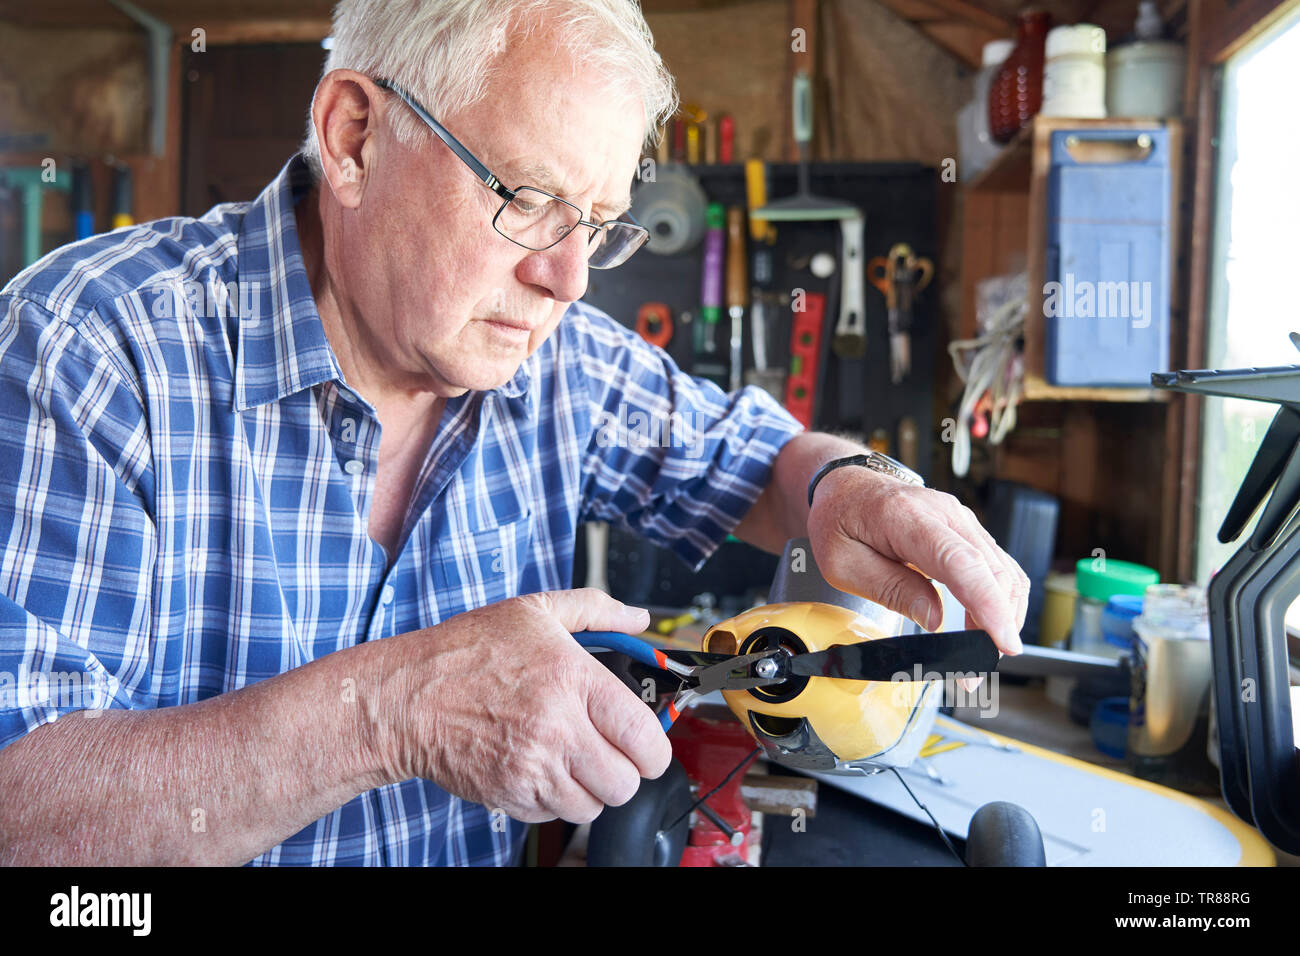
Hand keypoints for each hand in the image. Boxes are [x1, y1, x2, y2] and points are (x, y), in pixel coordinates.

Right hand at [371, 589, 671, 823]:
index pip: (645, 737)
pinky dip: (556, 800)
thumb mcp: (535, 611)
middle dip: (624, 770)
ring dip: (590, 788)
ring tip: (570, 758)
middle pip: (626, 783)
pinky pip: (557, 816)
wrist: (408, 698)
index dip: (654, 747)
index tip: (646, 744)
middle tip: (607, 751)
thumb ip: (597, 610)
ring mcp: (534, 768)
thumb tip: (639, 619)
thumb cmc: (467, 652)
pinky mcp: (511, 796)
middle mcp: (558, 728)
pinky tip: (540, 767)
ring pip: (595, 806)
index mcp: (574, 679)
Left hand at [807, 466, 1027, 657]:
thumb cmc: (839, 521)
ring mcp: (961, 520)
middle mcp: (944, 513)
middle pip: (992, 570)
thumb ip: (890, 589)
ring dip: (1002, 617)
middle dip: (997, 626)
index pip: (960, 562)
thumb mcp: (842, 564)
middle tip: (976, 672)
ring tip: (979, 654)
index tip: (1002, 642)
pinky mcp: (968, 531)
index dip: (987, 604)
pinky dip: (999, 600)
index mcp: (906, 517)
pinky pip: (997, 567)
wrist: (846, 488)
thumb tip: (934, 619)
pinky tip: (986, 627)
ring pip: (1004, 570)